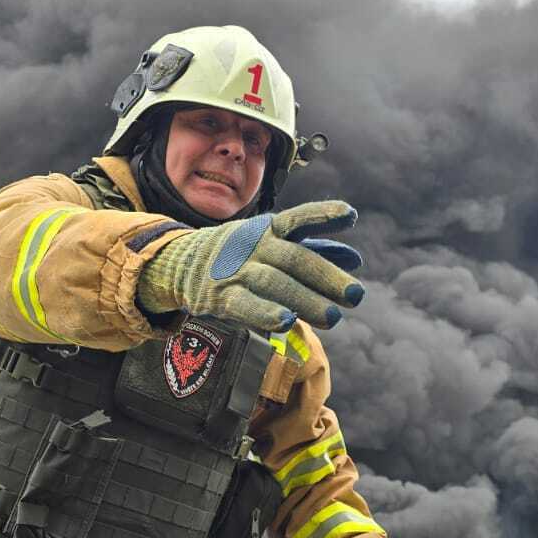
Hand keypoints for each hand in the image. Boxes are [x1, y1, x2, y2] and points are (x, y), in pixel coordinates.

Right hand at [136, 201, 364, 333]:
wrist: (180, 263)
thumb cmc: (241, 253)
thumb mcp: (274, 243)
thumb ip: (314, 248)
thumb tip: (355, 258)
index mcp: (269, 229)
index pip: (298, 219)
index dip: (323, 215)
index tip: (351, 216)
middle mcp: (254, 246)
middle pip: (294, 258)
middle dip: (326, 277)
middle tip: (356, 296)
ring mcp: (237, 270)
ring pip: (274, 283)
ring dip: (305, 300)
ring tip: (333, 318)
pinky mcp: (221, 297)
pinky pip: (245, 305)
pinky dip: (265, 313)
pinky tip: (287, 322)